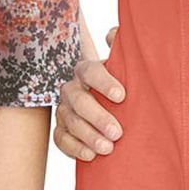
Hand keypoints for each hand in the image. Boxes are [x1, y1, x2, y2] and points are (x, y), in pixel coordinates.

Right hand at [54, 23, 124, 161]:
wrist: (113, 107)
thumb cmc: (123, 85)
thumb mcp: (128, 68)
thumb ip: (124, 49)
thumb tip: (113, 33)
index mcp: (88, 71)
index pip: (91, 72)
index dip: (104, 83)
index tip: (122, 96)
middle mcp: (72, 89)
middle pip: (79, 101)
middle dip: (98, 117)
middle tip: (117, 132)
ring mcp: (64, 110)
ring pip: (70, 122)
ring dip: (88, 136)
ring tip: (108, 148)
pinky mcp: (62, 129)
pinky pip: (61, 139)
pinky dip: (74, 148)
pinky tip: (91, 156)